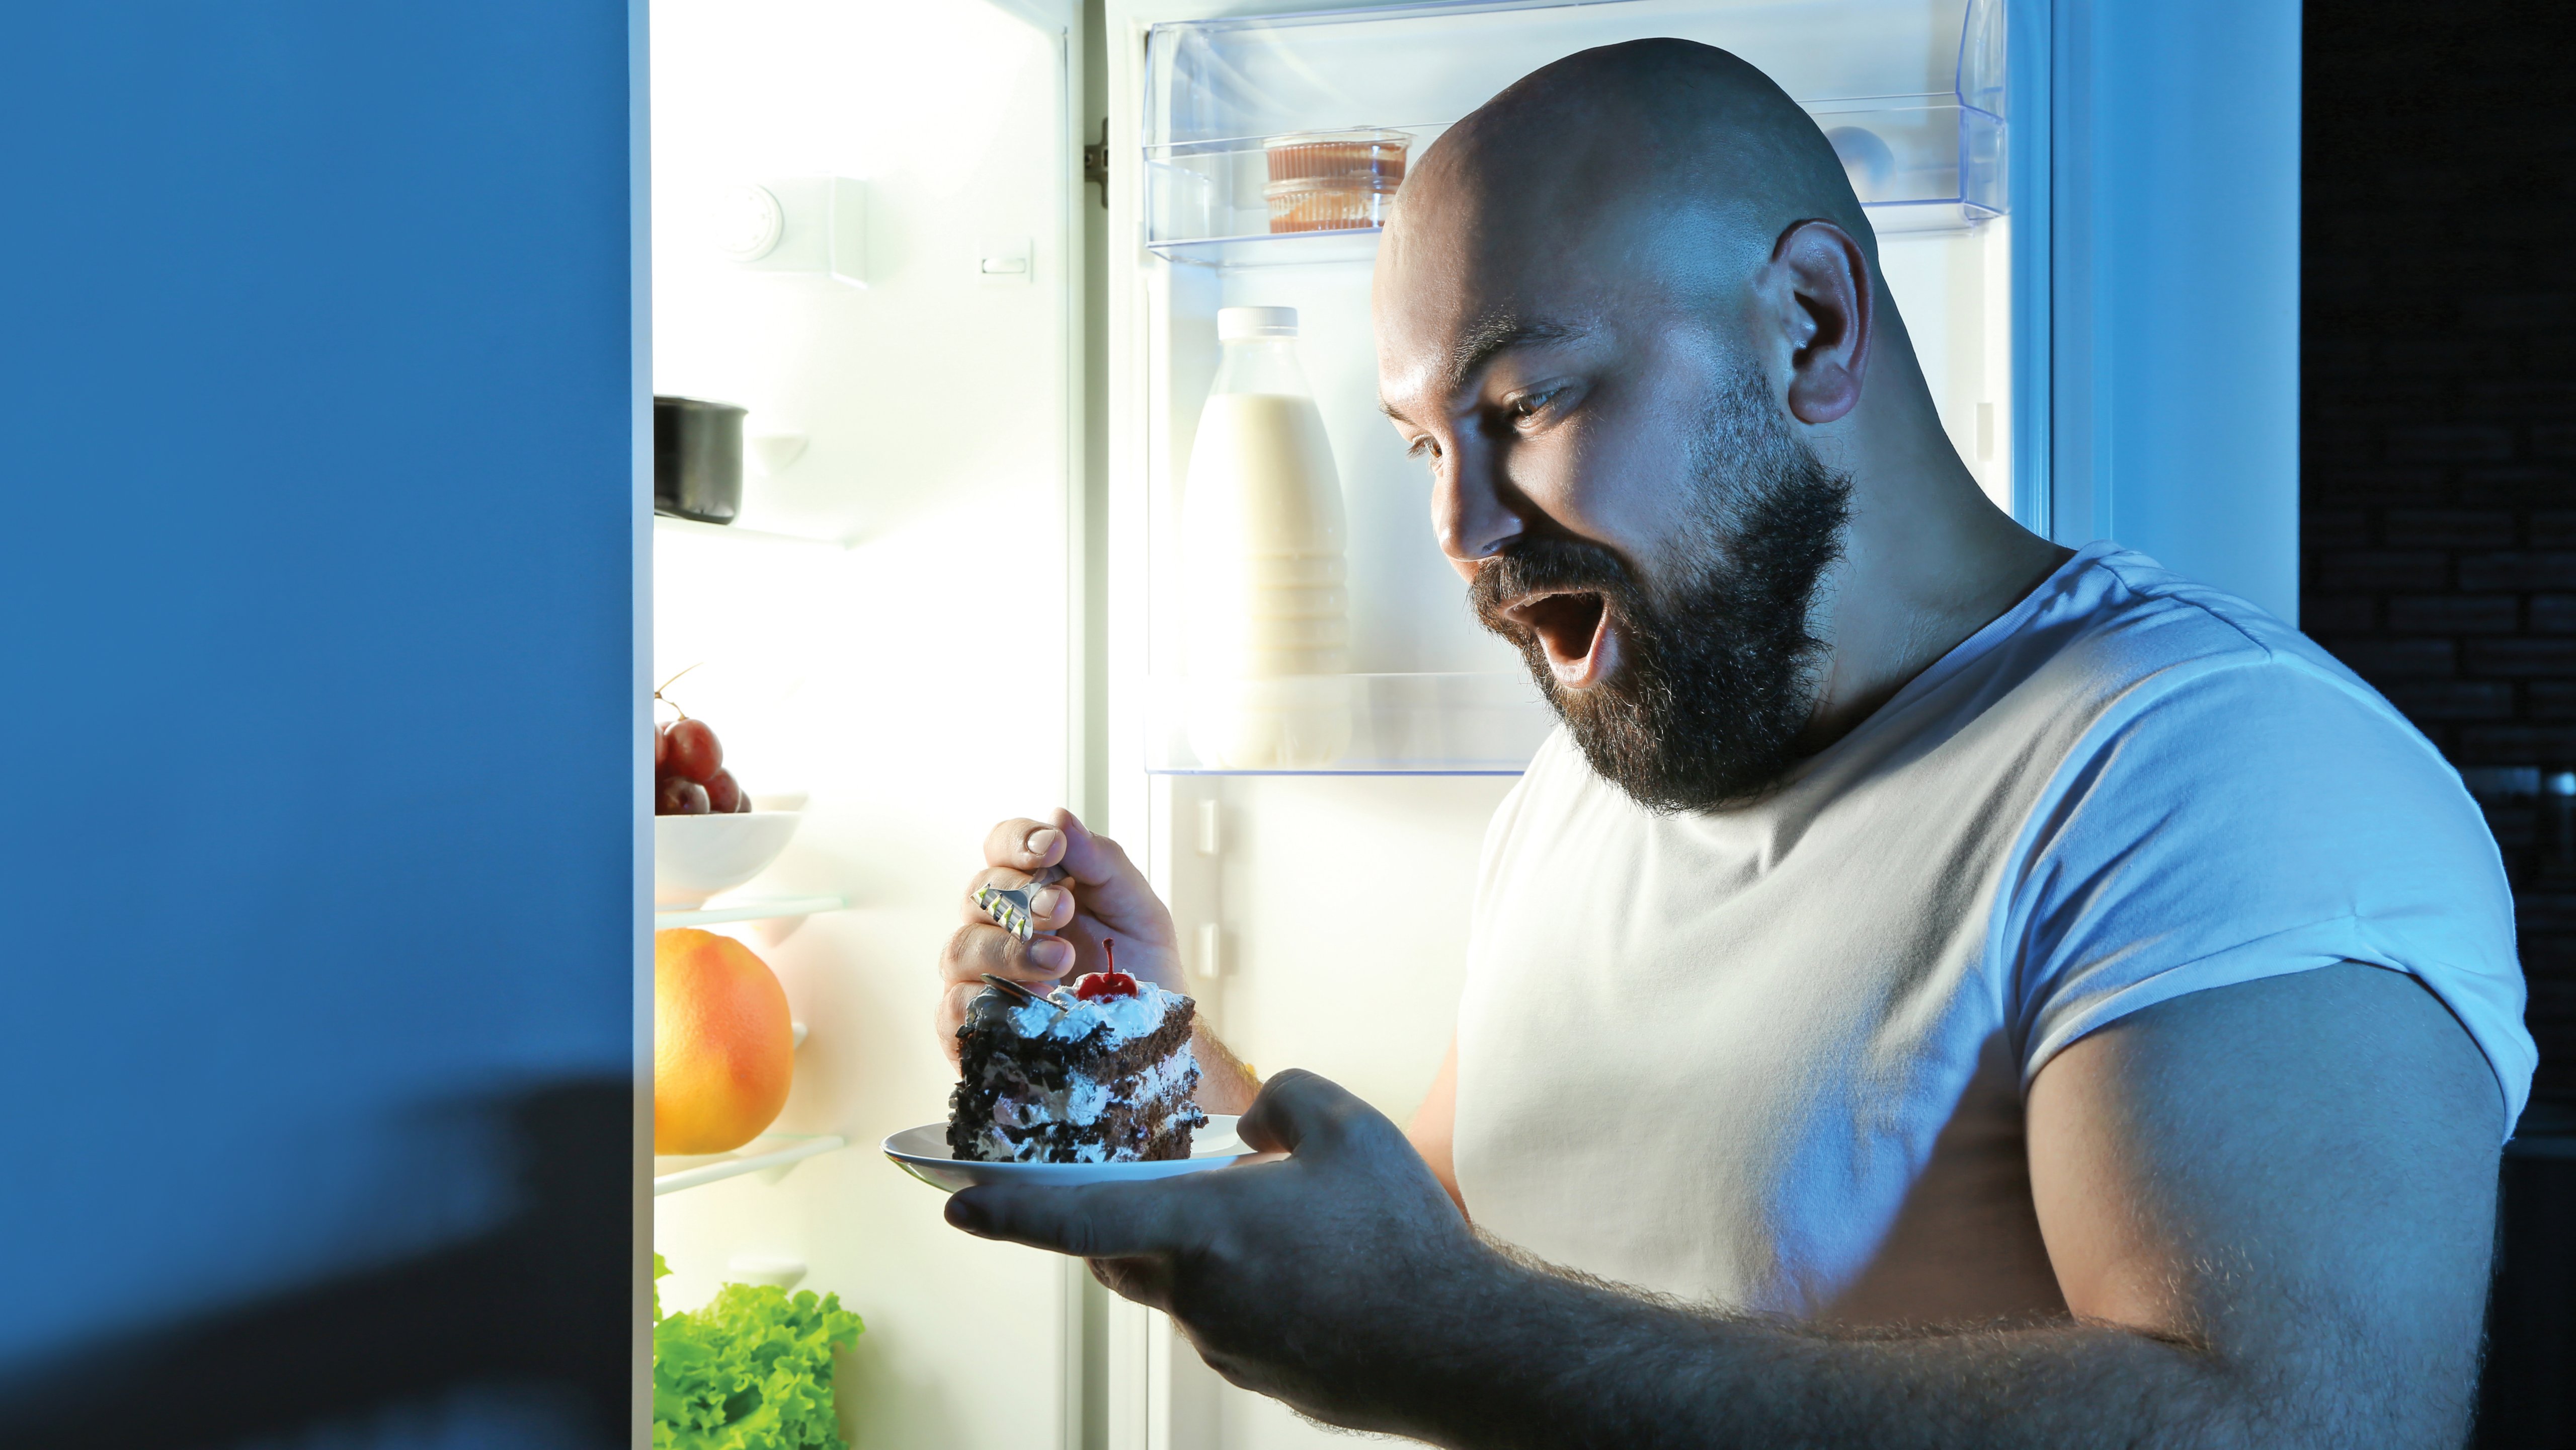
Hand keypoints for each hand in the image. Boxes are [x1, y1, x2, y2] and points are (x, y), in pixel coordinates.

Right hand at [935, 809, 1180, 1062]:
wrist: (1155, 1044)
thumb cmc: (1142, 971)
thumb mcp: (1136, 909)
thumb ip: (1101, 862)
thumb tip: (1060, 816)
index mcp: (1032, 888)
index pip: (1001, 847)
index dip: (1017, 841)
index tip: (1052, 848)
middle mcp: (997, 927)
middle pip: (978, 894)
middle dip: (1021, 897)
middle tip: (1063, 909)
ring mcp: (980, 978)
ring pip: (961, 948)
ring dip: (1009, 949)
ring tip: (1060, 959)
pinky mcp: (973, 1030)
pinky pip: (953, 1009)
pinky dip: (989, 1001)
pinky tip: (1035, 1002)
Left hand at [944, 1070, 1500, 1435]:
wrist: (1463, 1349)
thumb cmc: (1402, 1236)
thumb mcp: (1348, 1129)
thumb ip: (1286, 1100)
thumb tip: (1255, 1124)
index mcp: (1200, 1231)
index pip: (1075, 1217)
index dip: (1008, 1209)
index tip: (956, 1203)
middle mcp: (1195, 1297)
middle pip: (1122, 1252)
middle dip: (1127, 1216)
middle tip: (1172, 1185)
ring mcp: (1223, 1346)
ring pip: (1179, 1287)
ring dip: (1204, 1253)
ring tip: (1288, 1227)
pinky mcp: (1257, 1375)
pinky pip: (1227, 1321)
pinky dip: (1248, 1291)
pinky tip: (1316, 1273)